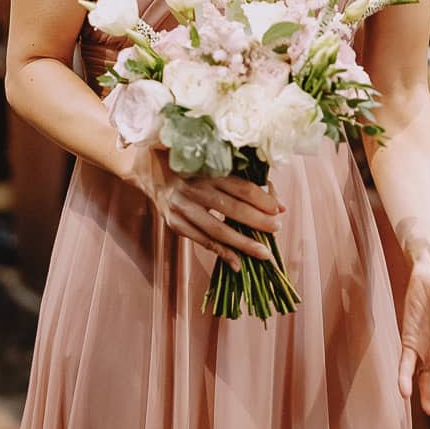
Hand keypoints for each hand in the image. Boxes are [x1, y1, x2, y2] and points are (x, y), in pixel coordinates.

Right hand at [126, 147, 282, 265]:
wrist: (150, 170)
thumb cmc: (191, 166)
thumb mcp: (213, 165)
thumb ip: (242, 180)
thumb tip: (276, 202)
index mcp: (207, 170)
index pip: (240, 187)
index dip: (262, 199)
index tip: (279, 210)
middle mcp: (194, 189)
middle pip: (231, 208)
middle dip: (257, 221)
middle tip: (277, 229)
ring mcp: (183, 208)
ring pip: (217, 229)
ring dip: (242, 243)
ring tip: (264, 253)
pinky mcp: (175, 224)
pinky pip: (202, 241)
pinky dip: (222, 253)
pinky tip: (238, 263)